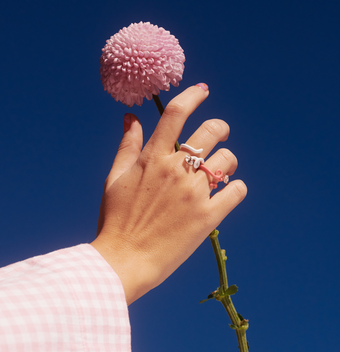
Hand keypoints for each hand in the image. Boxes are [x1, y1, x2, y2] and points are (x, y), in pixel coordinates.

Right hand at [91, 85, 246, 304]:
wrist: (124, 261)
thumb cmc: (115, 218)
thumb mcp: (115, 177)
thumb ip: (127, 145)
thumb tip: (131, 117)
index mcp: (152, 158)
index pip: (176, 114)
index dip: (192, 96)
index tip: (202, 90)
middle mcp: (176, 170)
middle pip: (212, 131)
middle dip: (220, 127)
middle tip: (219, 134)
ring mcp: (194, 194)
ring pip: (227, 159)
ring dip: (226, 161)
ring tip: (218, 172)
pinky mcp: (208, 217)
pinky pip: (237, 191)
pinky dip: (235, 188)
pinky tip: (226, 193)